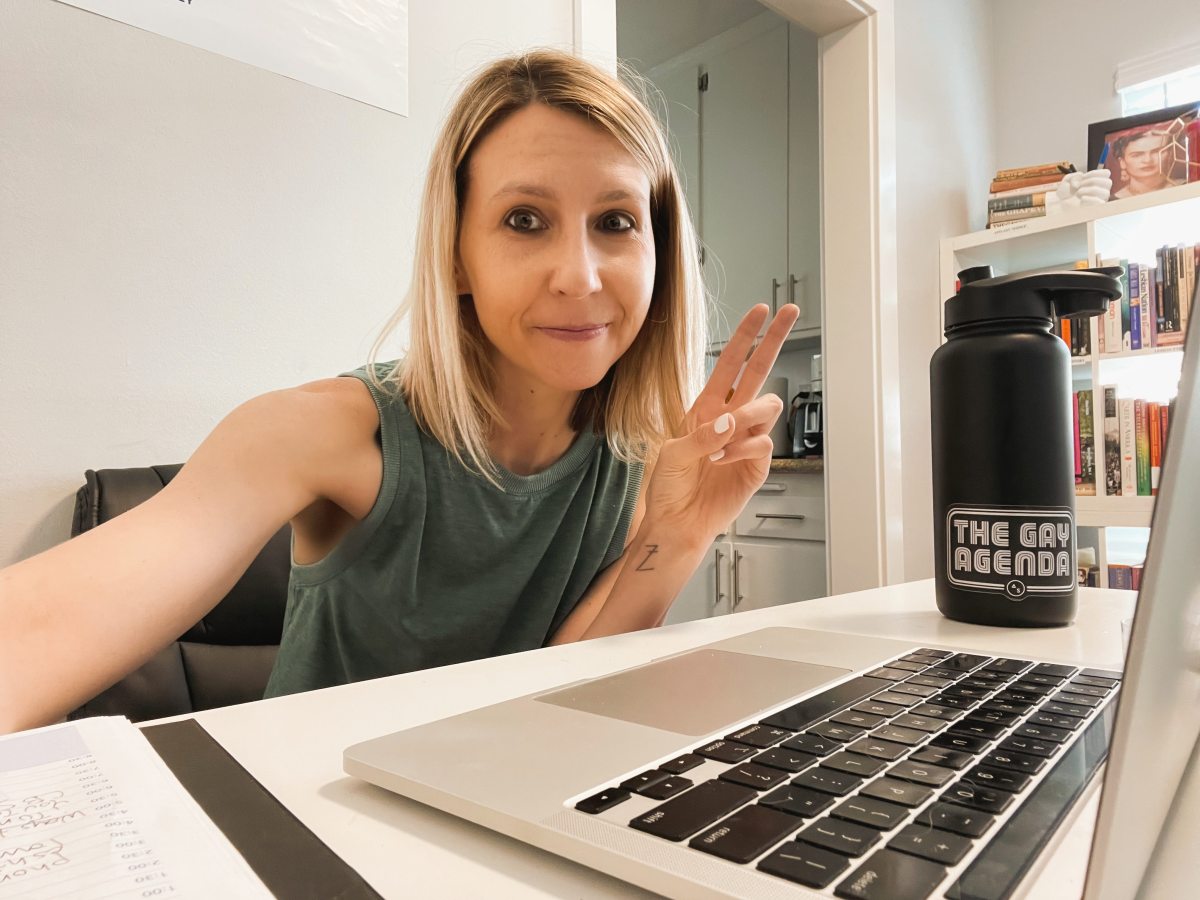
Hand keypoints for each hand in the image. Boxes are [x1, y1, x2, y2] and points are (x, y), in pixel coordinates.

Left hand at [645, 303, 800, 544]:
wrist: (677, 522)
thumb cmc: (668, 488)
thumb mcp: (672, 454)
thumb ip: (702, 435)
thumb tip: (731, 419)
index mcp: (707, 408)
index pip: (731, 364)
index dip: (746, 337)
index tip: (760, 311)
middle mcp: (730, 419)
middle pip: (760, 372)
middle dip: (774, 340)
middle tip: (790, 314)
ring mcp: (746, 440)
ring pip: (767, 407)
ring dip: (746, 418)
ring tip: (724, 438)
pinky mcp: (757, 465)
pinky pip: (763, 443)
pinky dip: (742, 448)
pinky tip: (723, 461)